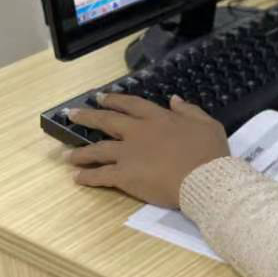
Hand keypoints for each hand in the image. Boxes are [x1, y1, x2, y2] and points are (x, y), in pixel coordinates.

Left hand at [64, 94, 230, 208]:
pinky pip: (101, 175)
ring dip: (81, 152)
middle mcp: (139, 132)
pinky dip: (88, 176)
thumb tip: (174, 100)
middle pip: (107, 121)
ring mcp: (129, 153)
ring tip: (68, 155)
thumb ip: (189, 110)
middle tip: (71, 115)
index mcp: (158, 118)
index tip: (100, 97)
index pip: (131, 105)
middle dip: (87, 117)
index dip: (114, 100)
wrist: (204, 179)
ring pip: (98, 149)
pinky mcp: (125, 175)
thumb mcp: (207, 124)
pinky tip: (78, 177)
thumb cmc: (209, 152)